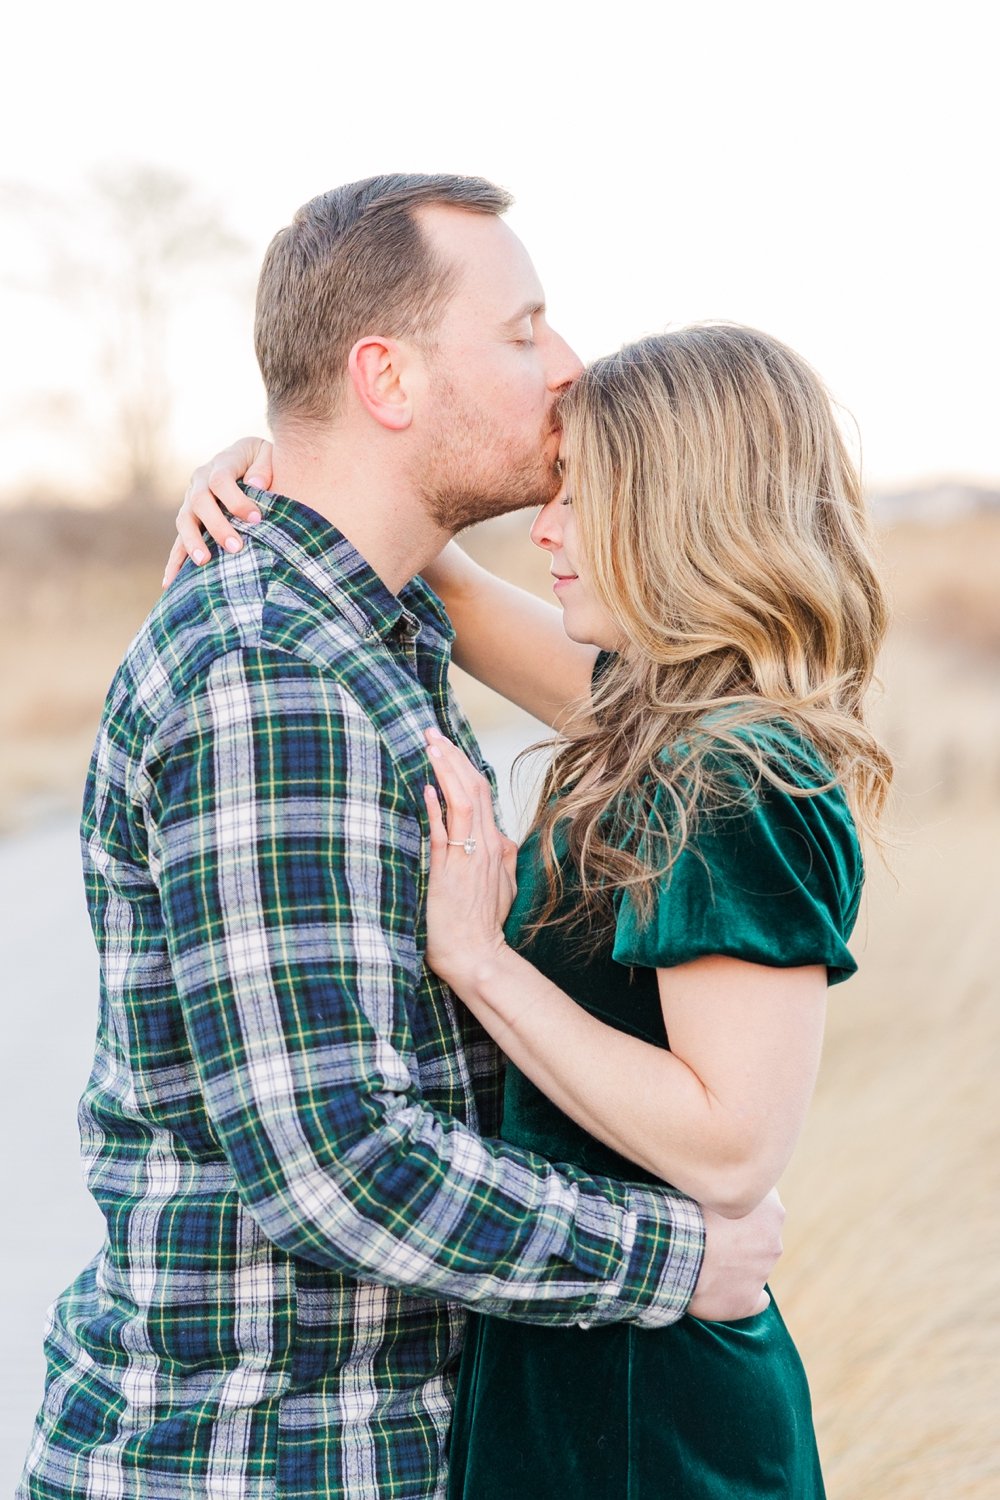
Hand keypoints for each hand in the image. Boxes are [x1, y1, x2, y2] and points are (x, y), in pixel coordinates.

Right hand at [162, 437, 273, 587]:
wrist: (246, 460)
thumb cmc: (261, 461)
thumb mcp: (266, 455)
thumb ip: (263, 467)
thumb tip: (256, 484)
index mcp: (221, 463)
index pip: (221, 481)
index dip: (236, 500)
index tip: (256, 519)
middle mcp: (200, 480)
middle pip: (200, 502)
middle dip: (217, 526)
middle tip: (236, 547)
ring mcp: (191, 500)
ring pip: (185, 521)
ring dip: (192, 542)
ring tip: (204, 562)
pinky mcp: (189, 520)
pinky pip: (178, 541)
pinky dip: (174, 561)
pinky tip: (170, 582)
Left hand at [422, 729, 518, 990]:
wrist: (478, 957)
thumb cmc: (481, 927)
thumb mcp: (498, 887)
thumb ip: (497, 858)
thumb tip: (497, 838)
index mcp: (495, 846)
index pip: (481, 794)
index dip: (464, 766)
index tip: (447, 745)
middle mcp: (485, 846)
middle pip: (473, 788)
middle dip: (453, 756)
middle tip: (433, 731)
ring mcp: (469, 857)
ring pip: (462, 802)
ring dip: (446, 770)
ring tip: (431, 743)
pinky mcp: (451, 872)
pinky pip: (447, 832)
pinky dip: (438, 807)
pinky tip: (429, 787)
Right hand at [687, 1188, 784, 1320]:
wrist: (675, 1249)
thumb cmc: (688, 1210)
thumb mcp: (711, 1185)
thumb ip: (726, 1186)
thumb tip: (717, 1184)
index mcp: (771, 1209)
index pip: (764, 1203)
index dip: (742, 1206)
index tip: (722, 1208)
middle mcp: (773, 1241)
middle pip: (762, 1236)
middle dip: (742, 1235)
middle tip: (711, 1233)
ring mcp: (763, 1273)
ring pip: (755, 1266)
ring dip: (736, 1263)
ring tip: (704, 1259)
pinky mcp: (748, 1301)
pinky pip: (755, 1300)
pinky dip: (745, 1296)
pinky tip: (726, 1290)